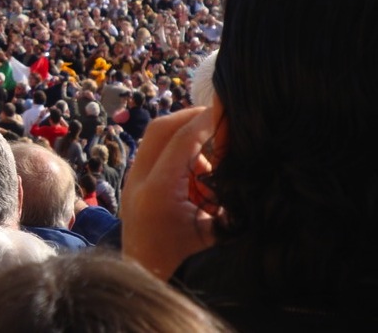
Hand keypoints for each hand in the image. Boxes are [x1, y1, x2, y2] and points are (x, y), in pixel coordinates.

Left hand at [121, 106, 218, 279]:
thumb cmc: (183, 260)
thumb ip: (229, 200)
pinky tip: (199, 170)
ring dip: (186, 136)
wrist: (145, 275)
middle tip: (221, 119)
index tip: (227, 107)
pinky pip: (154, 153)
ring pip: (156, 139)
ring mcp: (132, 180)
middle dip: (192, 118)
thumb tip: (250, 163)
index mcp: (158, 191)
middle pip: (161, 129)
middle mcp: (138, 180)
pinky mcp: (133, 182)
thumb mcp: (213, 233)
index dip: (207, 121)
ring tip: (213, 156)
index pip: (182, 140)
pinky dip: (177, 151)